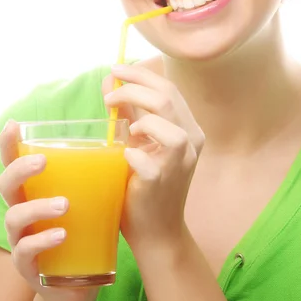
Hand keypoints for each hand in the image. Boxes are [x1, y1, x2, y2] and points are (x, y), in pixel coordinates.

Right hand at [0, 120, 98, 300]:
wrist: (78, 287)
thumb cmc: (84, 235)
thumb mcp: (89, 203)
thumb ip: (97, 178)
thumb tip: (126, 145)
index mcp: (35, 192)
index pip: (14, 163)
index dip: (8, 144)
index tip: (13, 124)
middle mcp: (22, 212)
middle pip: (6, 185)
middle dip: (20, 169)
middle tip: (43, 161)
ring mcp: (22, 240)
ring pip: (14, 217)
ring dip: (37, 207)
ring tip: (64, 204)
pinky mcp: (28, 266)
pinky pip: (26, 251)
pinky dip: (42, 240)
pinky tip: (61, 235)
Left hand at [103, 64, 204, 252]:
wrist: (156, 230)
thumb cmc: (144, 183)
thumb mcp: (138, 142)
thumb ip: (127, 112)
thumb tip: (109, 82)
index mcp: (187, 127)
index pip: (169, 88)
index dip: (141, 74)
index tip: (116, 70)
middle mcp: (191, 142)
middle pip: (166, 98)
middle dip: (132, 89)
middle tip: (108, 96)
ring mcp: (180, 164)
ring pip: (168, 125)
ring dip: (140, 119)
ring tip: (125, 131)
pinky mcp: (163, 183)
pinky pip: (149, 161)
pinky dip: (133, 153)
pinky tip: (125, 156)